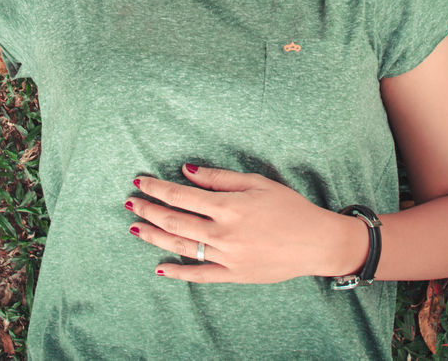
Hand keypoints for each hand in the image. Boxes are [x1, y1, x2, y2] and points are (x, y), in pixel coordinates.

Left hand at [126, 164, 366, 283]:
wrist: (316, 242)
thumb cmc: (290, 207)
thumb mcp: (257, 182)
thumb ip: (219, 178)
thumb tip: (187, 171)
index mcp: (228, 206)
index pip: (180, 196)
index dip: (156, 188)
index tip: (140, 181)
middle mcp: (223, 232)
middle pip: (174, 221)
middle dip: (149, 209)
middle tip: (131, 202)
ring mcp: (227, 256)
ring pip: (180, 246)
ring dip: (154, 236)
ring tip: (135, 227)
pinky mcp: (233, 275)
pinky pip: (199, 275)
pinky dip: (177, 272)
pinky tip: (159, 267)